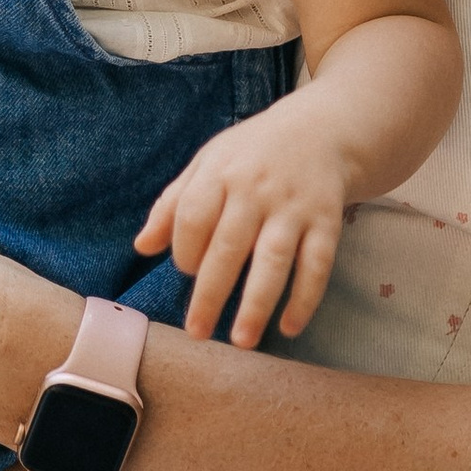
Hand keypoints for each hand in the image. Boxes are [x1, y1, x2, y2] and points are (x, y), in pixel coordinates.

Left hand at [136, 114, 353, 347]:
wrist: (322, 129)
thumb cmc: (252, 154)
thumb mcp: (209, 163)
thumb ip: (174, 204)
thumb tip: (142, 247)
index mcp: (221, 172)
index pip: (193, 217)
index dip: (184, 251)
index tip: (184, 273)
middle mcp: (257, 189)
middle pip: (229, 246)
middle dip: (210, 293)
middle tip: (196, 332)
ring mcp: (294, 206)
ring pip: (274, 259)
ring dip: (257, 303)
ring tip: (242, 341)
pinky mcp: (327, 220)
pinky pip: (317, 264)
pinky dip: (305, 297)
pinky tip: (290, 327)